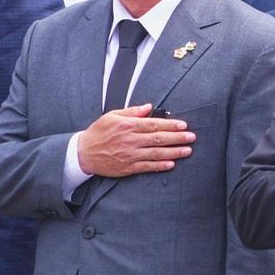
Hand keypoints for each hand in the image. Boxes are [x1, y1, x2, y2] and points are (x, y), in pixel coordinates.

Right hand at [75, 103, 194, 177]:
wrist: (83, 153)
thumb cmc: (98, 132)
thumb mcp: (112, 116)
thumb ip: (132, 111)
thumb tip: (149, 107)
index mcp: (128, 126)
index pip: (154, 124)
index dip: (170, 125)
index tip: (183, 125)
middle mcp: (130, 140)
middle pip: (158, 138)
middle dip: (177, 138)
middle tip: (191, 137)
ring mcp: (130, 155)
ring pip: (156, 153)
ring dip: (173, 152)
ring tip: (187, 150)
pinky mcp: (128, 167)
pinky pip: (147, 166)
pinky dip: (160, 165)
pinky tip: (171, 164)